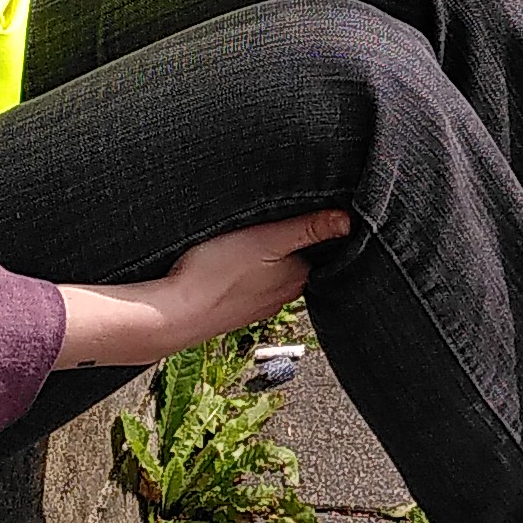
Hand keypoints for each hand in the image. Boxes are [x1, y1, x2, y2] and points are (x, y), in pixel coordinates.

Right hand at [54, 210, 350, 372]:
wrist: (172, 315)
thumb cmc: (215, 272)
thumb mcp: (266, 239)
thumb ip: (307, 229)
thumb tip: (350, 220)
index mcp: (297, 277)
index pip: (320, 248)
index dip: (314, 227)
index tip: (306, 208)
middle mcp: (283, 296)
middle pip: (296, 261)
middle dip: (291, 243)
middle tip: (274, 220)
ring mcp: (258, 306)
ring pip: (271, 274)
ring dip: (266, 259)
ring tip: (252, 239)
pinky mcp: (234, 310)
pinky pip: (248, 286)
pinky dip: (246, 273)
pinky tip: (232, 264)